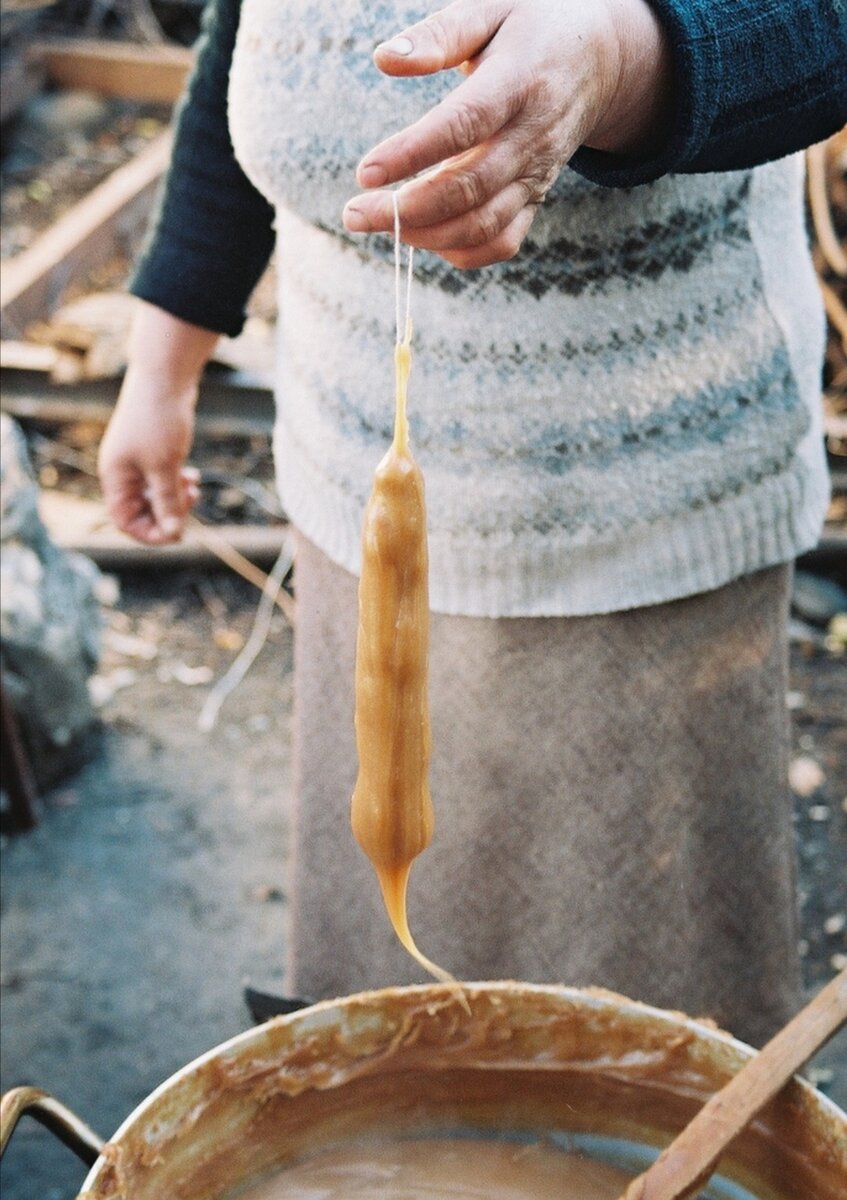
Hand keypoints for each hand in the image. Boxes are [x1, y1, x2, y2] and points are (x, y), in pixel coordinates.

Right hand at [98, 303, 217, 543]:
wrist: (165, 377)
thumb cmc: (160, 421)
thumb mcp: (166, 467)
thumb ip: (168, 502)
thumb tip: (173, 533)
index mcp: (115, 478)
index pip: (125, 521)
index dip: (150, 533)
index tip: (178, 533)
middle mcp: (122, 472)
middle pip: (141, 511)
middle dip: (167, 513)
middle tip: (191, 501)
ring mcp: (136, 461)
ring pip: (155, 495)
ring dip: (176, 498)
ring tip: (194, 487)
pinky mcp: (152, 451)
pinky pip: (162, 479)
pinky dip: (177, 483)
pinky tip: (192, 476)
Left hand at [342, 0, 670, 266]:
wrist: (598, 59)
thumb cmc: (531, 25)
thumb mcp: (491, 8)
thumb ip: (439, 35)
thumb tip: (384, 59)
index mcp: (519, 82)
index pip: (465, 125)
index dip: (414, 153)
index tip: (366, 172)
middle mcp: (531, 136)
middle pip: (470, 188)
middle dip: (408, 210)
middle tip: (355, 213)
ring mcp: (536, 174)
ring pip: (483, 224)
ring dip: (426, 236)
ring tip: (379, 223)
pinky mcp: (535, 198)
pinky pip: (502, 242)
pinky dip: (461, 251)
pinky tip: (424, 236)